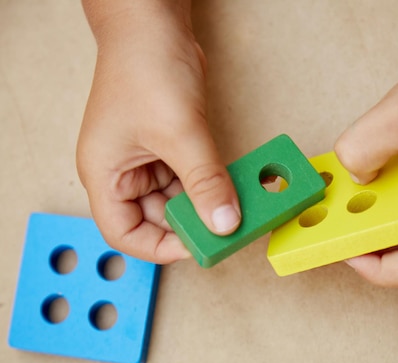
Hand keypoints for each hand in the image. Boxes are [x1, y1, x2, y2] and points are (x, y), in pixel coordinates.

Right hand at [77, 9, 240, 263]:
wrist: (154, 25)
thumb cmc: (147, 70)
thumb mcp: (180, 134)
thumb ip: (205, 183)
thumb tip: (225, 224)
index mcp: (106, 175)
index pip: (124, 232)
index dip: (159, 246)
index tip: (197, 247)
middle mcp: (123, 173)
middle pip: (155, 218)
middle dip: (190, 225)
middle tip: (227, 229)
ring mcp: (146, 160)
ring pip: (177, 199)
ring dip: (205, 204)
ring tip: (237, 209)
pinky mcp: (169, 147)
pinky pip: (190, 178)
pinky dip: (210, 185)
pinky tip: (232, 188)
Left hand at [334, 46, 397, 286]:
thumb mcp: (392, 116)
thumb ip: (359, 151)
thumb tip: (354, 179)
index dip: (380, 271)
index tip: (350, 248)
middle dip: (373, 246)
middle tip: (343, 220)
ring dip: (381, 224)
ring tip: (355, 198)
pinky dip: (391, 207)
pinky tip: (374, 182)